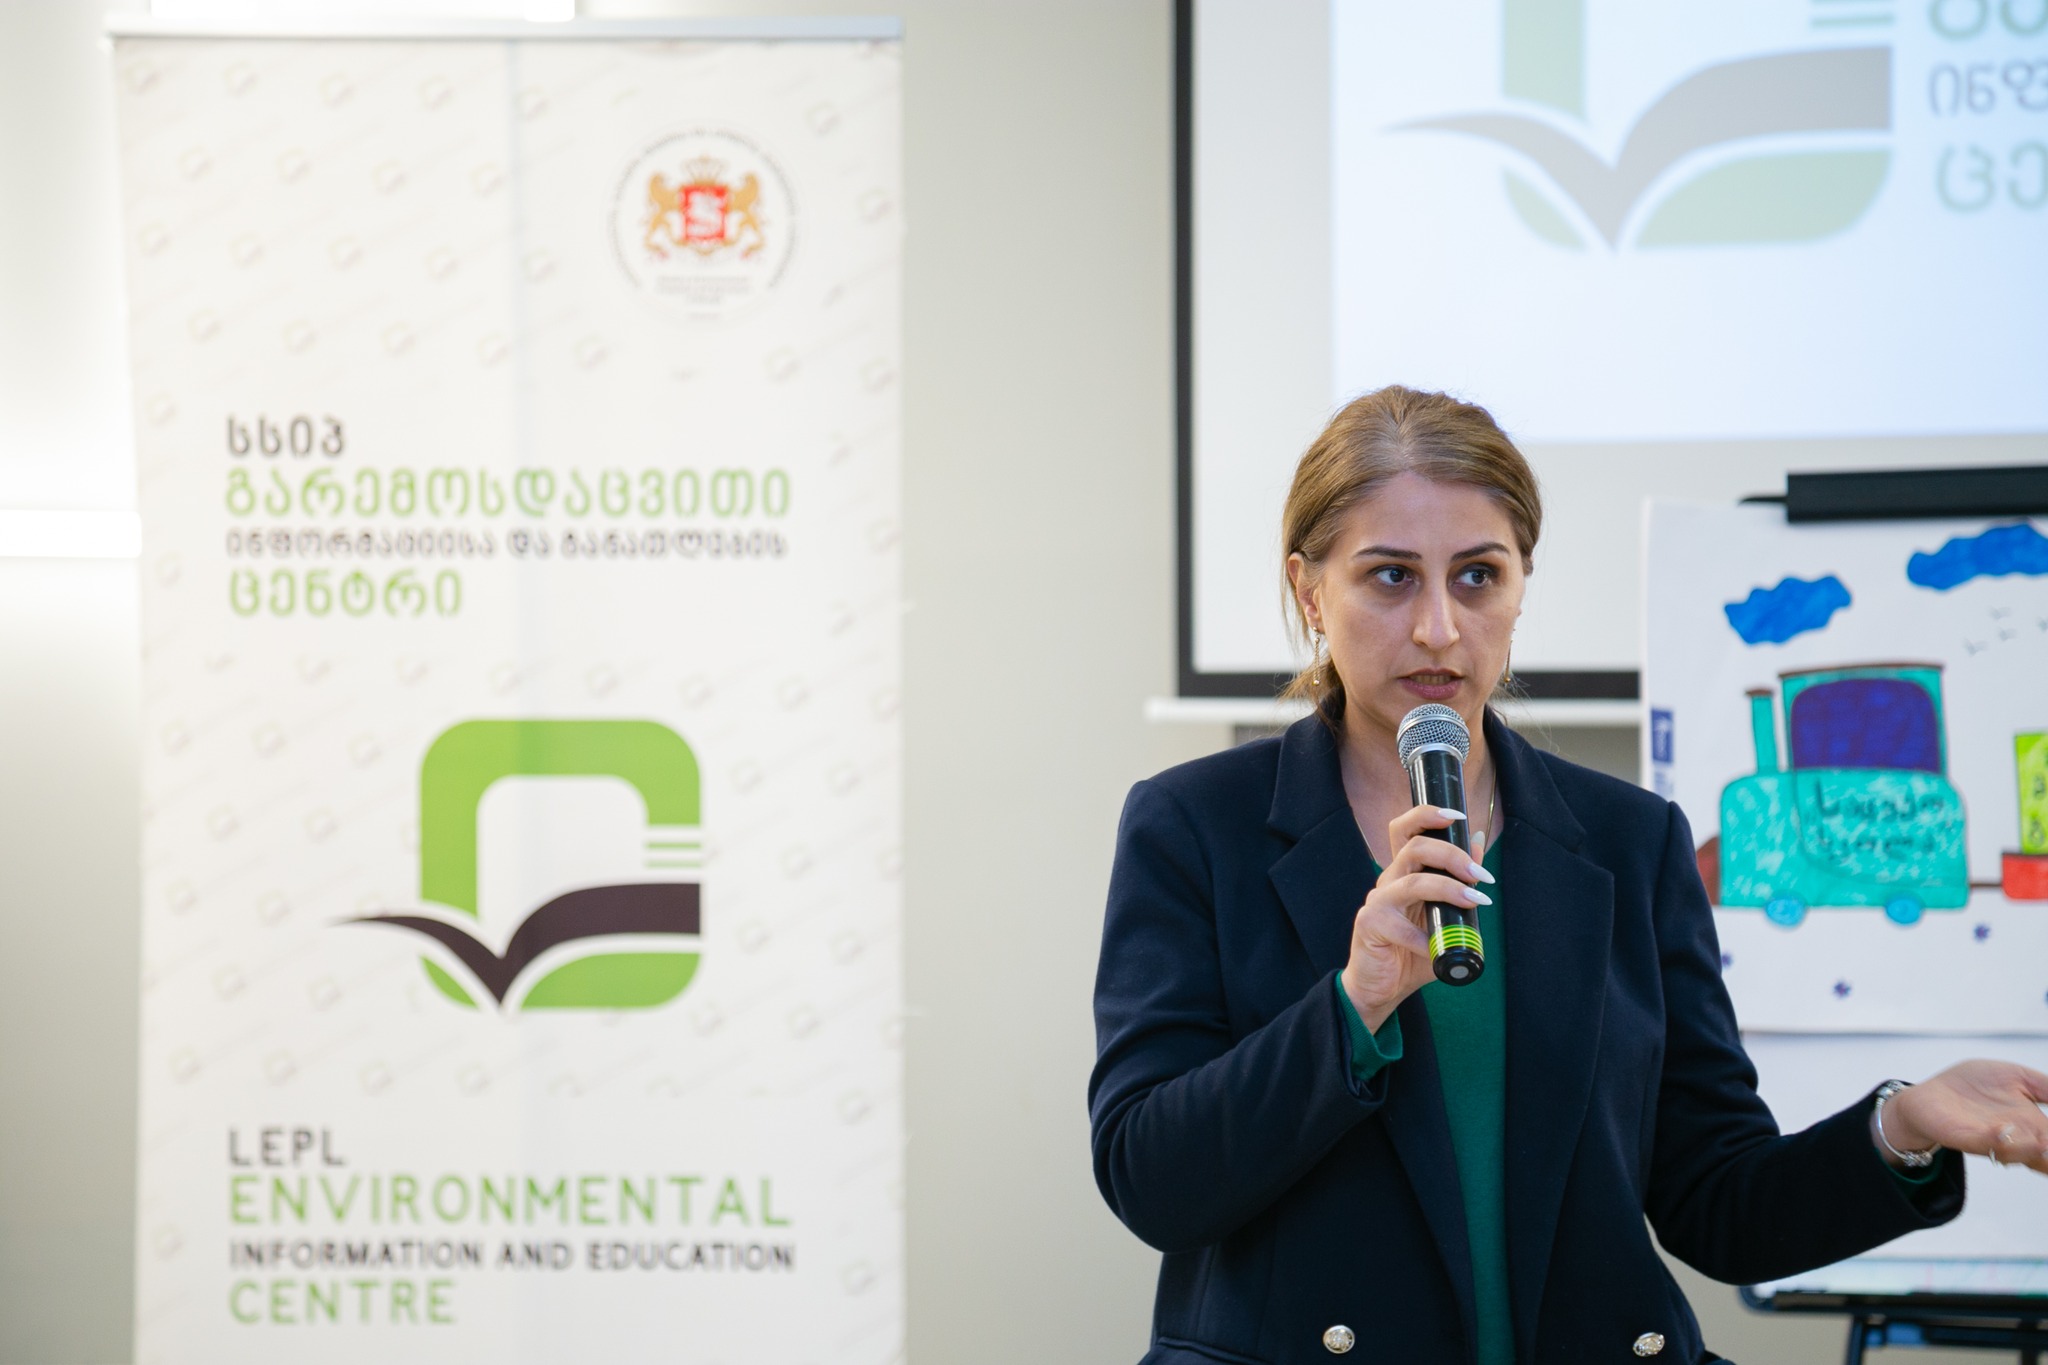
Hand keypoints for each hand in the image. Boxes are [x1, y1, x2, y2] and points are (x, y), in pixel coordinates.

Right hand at [1339, 804, 1493, 1032]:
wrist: (1382, 988)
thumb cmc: (1413, 952)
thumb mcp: (1445, 917)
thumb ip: (1460, 883)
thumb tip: (1478, 843)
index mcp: (1403, 873)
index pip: (1405, 829)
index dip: (1427, 815)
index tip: (1459, 816)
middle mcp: (1388, 881)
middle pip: (1413, 847)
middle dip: (1452, 854)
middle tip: (1481, 875)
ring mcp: (1377, 902)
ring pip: (1413, 881)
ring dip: (1448, 888)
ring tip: (1474, 900)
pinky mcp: (1369, 925)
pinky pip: (1402, 926)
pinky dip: (1426, 938)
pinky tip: (1436, 950)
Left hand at [1875, 1061, 2047, 1172]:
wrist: (1928, 1096)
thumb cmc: (1975, 1087)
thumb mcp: (2019, 1079)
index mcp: (2037, 1127)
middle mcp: (2020, 1140)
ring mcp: (1993, 1141)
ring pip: (2023, 1154)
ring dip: (2036, 1149)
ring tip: (2043, 1139)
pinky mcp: (1965, 1137)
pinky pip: (1985, 1143)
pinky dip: (1999, 1140)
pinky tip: (2006, 1129)